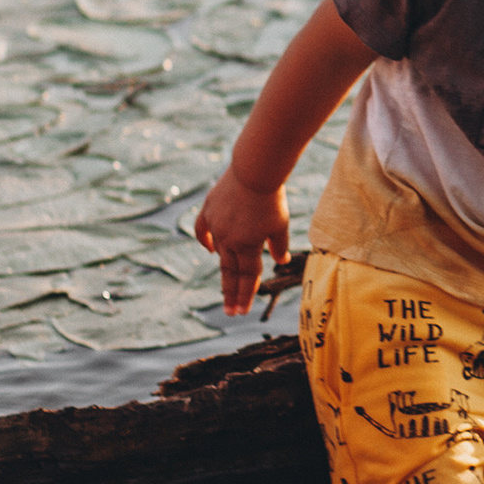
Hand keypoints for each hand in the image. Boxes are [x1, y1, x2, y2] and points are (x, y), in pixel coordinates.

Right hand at [193, 167, 290, 315]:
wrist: (253, 171)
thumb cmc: (272, 198)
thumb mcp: (280, 224)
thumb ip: (279, 245)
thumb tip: (281, 261)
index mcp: (247, 246)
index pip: (247, 277)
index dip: (245, 295)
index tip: (240, 312)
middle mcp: (228, 240)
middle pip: (230, 272)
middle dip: (232, 293)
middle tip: (230, 313)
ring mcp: (216, 226)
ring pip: (219, 253)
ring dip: (224, 270)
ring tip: (226, 287)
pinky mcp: (209, 210)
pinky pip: (203, 230)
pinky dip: (205, 241)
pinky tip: (210, 250)